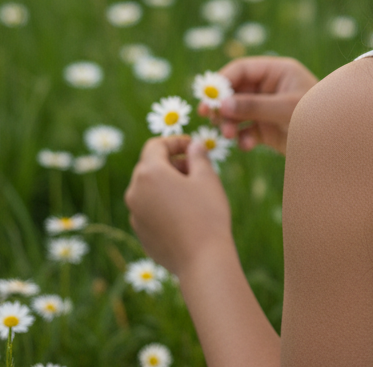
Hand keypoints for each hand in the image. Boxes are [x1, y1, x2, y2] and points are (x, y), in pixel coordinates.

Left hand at [125, 136, 231, 276]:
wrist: (201, 260)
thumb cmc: (206, 213)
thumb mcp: (207, 178)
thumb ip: (198, 156)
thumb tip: (194, 146)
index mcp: (149, 173)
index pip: (155, 145)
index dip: (175, 141)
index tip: (193, 147)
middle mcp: (134, 192)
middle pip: (149, 166)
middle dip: (172, 162)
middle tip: (196, 168)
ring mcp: (135, 214)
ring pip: (148, 188)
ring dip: (167, 182)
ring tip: (192, 191)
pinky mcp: (140, 233)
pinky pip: (149, 208)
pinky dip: (163, 202)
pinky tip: (185, 212)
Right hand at [200, 57, 317, 155]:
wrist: (335, 142)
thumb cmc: (317, 115)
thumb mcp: (286, 108)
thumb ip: (254, 106)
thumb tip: (223, 104)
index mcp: (277, 71)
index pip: (242, 69)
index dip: (222, 81)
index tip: (209, 97)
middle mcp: (270, 87)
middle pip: (235, 91)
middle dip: (223, 105)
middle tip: (208, 117)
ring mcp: (267, 108)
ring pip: (237, 112)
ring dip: (229, 123)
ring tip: (228, 135)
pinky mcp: (267, 128)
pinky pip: (246, 130)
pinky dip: (242, 137)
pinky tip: (247, 146)